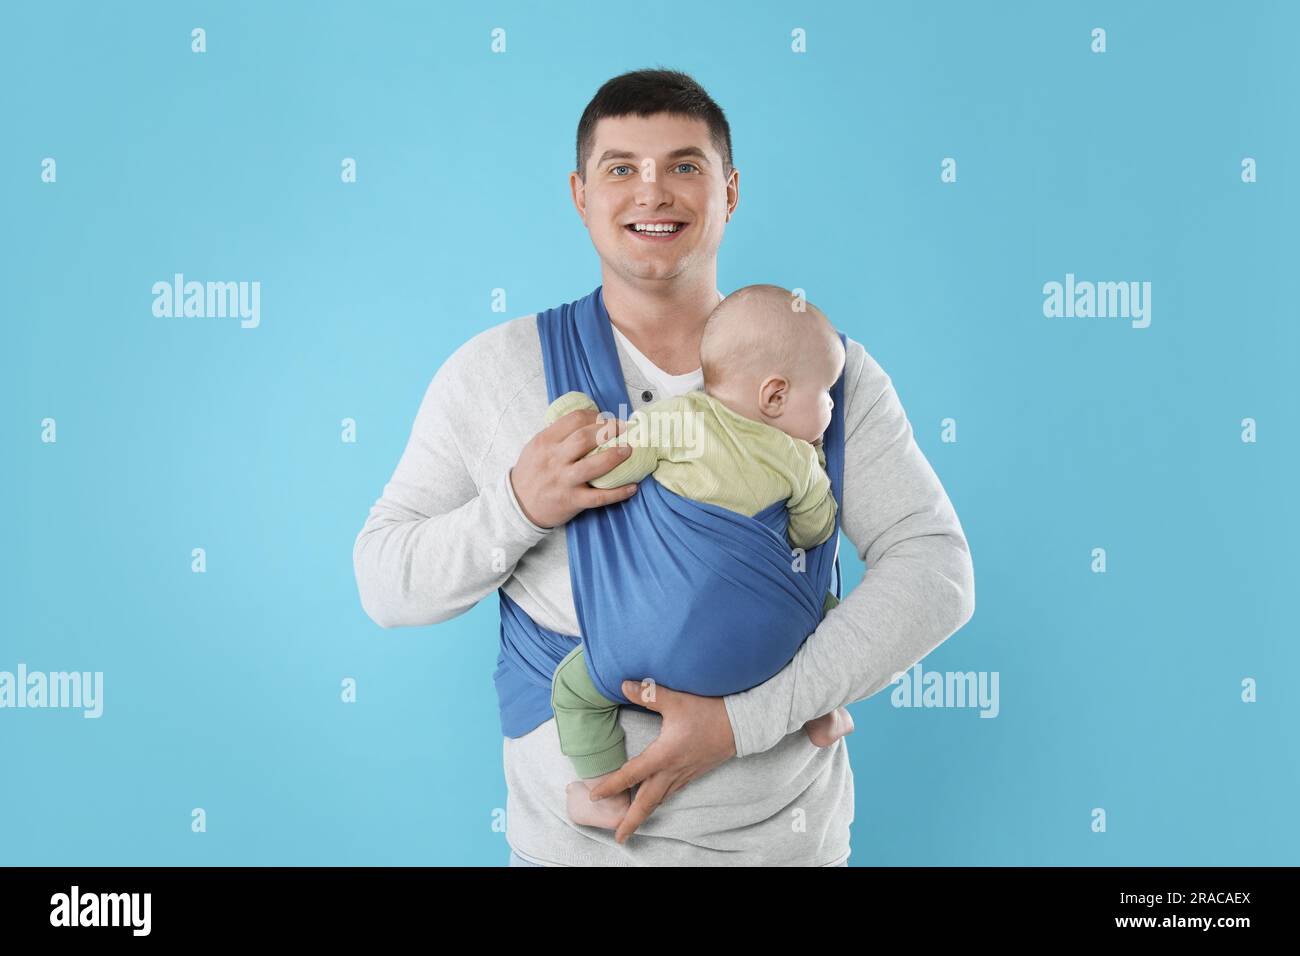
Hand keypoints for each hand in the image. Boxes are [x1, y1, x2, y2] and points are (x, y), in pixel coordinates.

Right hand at [510, 407, 635, 528]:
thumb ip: (557, 434)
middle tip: (624, 428)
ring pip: (593, 466)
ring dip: (615, 456)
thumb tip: (588, 420)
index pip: (574, 420)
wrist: (518, 504)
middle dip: (609, 430)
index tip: (606, 418)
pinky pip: (599, 497)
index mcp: (546, 442)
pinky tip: (632, 487)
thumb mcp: (536, 447)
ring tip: (629, 450)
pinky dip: (618, 493)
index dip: (595, 416)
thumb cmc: (531, 473)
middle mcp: (555, 459)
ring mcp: (564, 481)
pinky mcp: (572, 501)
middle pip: (585, 438)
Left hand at [586, 679, 737, 844]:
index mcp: (664, 755)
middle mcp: (672, 770)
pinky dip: (659, 801)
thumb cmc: (709, 711)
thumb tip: (623, 684)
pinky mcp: (694, 773)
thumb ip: (649, 694)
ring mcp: (684, 774)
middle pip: (647, 802)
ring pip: (660, 800)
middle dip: (631, 821)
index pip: (632, 774)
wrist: (741, 724)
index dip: (612, 785)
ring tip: (631, 825)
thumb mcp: (677, 700)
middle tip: (619, 838)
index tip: (595, 795)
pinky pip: (672, 793)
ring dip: (644, 814)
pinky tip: (656, 801)